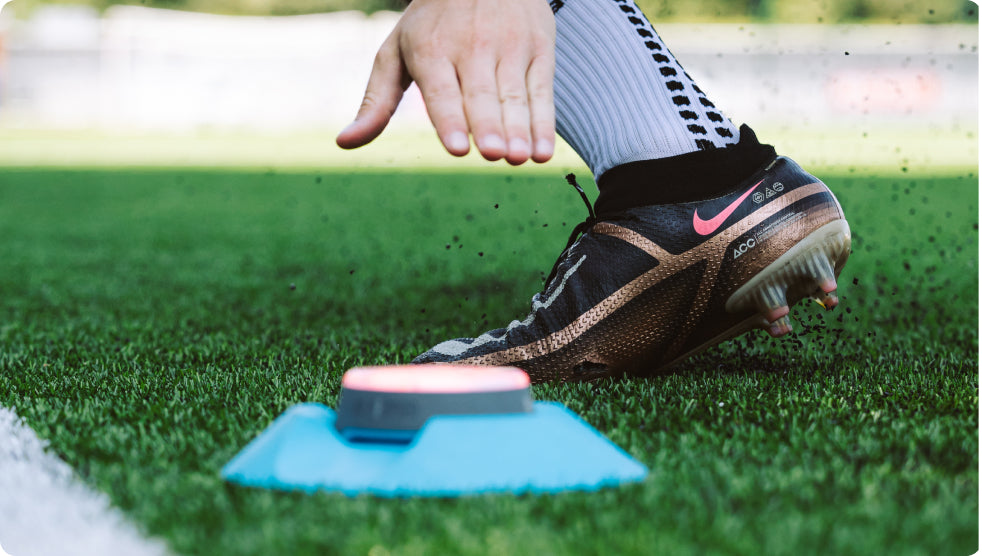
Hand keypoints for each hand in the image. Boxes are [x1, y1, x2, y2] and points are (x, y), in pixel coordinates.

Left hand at [335, 0, 555, 164]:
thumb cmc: (431, 26)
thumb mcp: (396, 53)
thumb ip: (376, 102)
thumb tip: (345, 142)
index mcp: (430, 51)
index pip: (441, 91)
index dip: (450, 120)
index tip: (458, 149)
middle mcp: (471, 47)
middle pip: (481, 95)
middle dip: (489, 125)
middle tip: (494, 154)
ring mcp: (508, 47)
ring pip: (514, 95)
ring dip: (520, 130)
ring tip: (519, 157)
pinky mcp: (538, 49)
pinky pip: (542, 91)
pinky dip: (544, 124)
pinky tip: (541, 152)